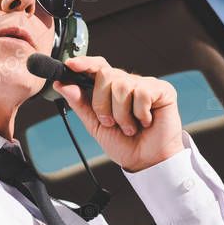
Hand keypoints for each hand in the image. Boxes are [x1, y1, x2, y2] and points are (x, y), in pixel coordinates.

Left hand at [51, 56, 183, 171]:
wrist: (145, 161)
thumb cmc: (124, 143)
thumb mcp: (95, 125)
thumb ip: (79, 103)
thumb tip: (61, 84)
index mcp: (110, 89)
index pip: (97, 66)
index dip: (84, 63)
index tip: (70, 65)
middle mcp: (127, 82)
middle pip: (106, 75)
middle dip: (102, 103)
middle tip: (111, 123)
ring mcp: (145, 84)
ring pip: (122, 86)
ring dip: (122, 114)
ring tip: (130, 127)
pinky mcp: (162, 90)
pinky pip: (142, 93)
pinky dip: (140, 113)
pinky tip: (145, 121)